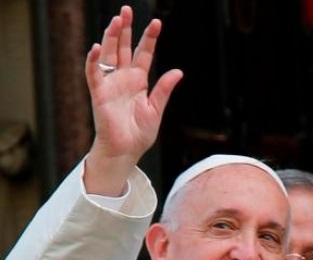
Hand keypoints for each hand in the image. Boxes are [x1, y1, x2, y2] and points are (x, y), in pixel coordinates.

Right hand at [84, 5, 182, 193]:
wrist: (126, 151)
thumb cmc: (139, 134)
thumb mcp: (156, 109)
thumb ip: (164, 89)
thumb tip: (177, 71)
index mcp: (138, 81)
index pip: (143, 54)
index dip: (149, 39)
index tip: (156, 23)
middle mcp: (123, 78)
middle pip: (124, 47)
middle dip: (126, 29)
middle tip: (126, 10)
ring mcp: (110, 84)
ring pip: (109, 54)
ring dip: (112, 37)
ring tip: (116, 21)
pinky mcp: (99, 93)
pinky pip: (94, 73)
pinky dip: (94, 60)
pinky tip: (97, 47)